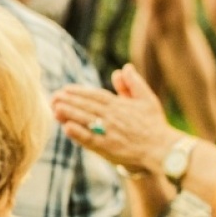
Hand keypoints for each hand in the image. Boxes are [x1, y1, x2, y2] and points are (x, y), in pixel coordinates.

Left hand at [51, 64, 178, 174]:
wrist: (162, 148)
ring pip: (86, 120)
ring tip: (55, 108)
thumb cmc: (154, 124)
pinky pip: (91, 139)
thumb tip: (124, 68)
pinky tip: (67, 128)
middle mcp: (113, 117)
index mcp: (120, 105)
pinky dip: (78, 134)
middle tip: (53, 96)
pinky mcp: (108, 148)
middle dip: (69, 100)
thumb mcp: (147, 99)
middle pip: (86, 106)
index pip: (95, 95)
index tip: (65, 89)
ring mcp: (110, 132)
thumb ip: (133, 84)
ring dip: (69, 113)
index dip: (79, 91)